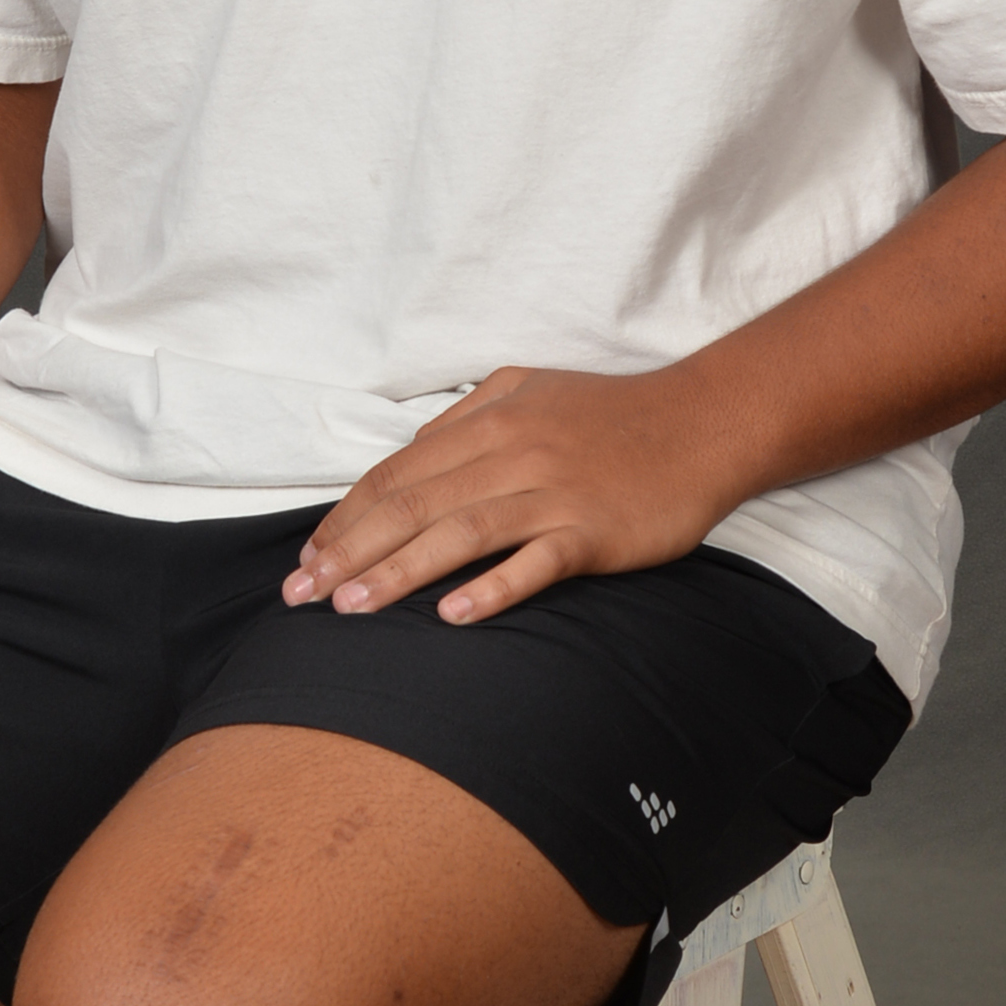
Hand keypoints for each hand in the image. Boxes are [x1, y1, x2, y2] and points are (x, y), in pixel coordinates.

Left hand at [280, 364, 741, 625]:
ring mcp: (554, 491)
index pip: (398, 472)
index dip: (347, 516)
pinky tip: (451, 615)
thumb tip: (409, 456)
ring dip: (398, 573)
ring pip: (460, 533)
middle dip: (350, 551)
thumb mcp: (529, 390)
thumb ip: (467, 420)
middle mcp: (513, 451)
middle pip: (414, 504)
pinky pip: (535, 561)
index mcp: (489, 418)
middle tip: (302, 596)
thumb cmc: (610, 413)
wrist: (704, 422)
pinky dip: (491, 587)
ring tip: (351, 609)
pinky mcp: (594, 530)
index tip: (309, 559)